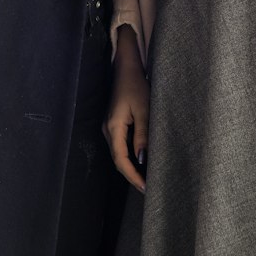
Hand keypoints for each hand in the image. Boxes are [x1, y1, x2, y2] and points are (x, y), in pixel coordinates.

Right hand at [103, 25, 148, 191]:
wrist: (125, 67)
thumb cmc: (136, 85)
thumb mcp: (144, 110)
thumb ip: (142, 136)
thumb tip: (141, 160)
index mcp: (113, 128)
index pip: (121, 160)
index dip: (132, 177)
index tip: (145, 188)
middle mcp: (107, 130)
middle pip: (118, 160)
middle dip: (132, 175)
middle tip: (148, 188)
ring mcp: (109, 127)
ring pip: (119, 153)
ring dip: (131, 167)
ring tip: (146, 178)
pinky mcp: (113, 124)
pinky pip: (120, 145)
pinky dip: (129, 156)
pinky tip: (140, 160)